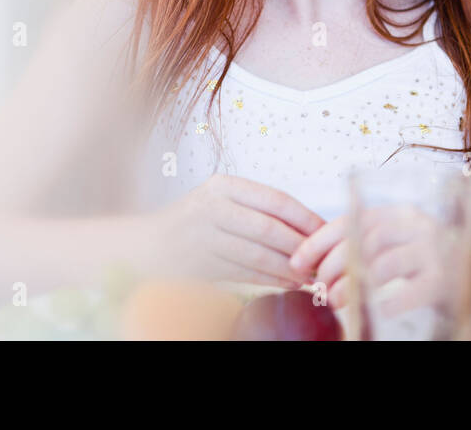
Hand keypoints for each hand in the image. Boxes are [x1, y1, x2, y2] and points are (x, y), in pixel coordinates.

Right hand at [137, 174, 324, 288]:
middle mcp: (211, 206)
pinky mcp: (197, 264)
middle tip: (320, 259)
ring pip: (257, 254)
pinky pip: (244, 273)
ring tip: (308, 277)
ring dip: (287, 268)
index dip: (305, 217)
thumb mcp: (221, 203)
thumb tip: (308, 227)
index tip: (325, 231)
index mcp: (224, 186)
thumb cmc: (194, 224)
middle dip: (300, 246)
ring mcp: (201, 236)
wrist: (145, 248)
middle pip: (269, 228)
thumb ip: (257, 210)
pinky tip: (287, 285)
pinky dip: (269, 280)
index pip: (276, 200)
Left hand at [290, 205, 449, 314]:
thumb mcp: (399, 251)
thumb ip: (366, 250)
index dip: (318, 241)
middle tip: (320, 291)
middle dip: (332, 267)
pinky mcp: (448, 280)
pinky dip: (389, 302)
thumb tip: (315, 267)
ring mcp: (435, 252)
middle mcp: (418, 226)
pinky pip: (413, 290)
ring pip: (384, 263)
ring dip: (352, 286)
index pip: (351, 220)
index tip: (297, 264)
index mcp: (401, 215)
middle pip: (364, 239)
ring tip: (337, 303)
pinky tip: (376, 312)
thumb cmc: (432, 272)